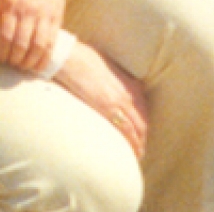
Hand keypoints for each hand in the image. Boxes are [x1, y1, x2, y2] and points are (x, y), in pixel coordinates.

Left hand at [0, 0, 72, 72]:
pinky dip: (45, 58)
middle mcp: (29, 12)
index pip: (6, 34)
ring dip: (29, 61)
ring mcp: (45, 17)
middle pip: (21, 44)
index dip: (2, 50)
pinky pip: (51, 43)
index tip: (0, 57)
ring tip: (23, 66)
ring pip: (37, 47)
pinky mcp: (57, 19)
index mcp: (13, 4)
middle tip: (10, 64)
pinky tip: (39, 65)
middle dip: (14, 59)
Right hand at [53, 43, 149, 157]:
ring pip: (137, 128)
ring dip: (138, 144)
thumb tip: (117, 87)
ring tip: (136, 155)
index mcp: (129, 83)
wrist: (70, 58)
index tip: (140, 135)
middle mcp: (128, 93)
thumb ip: (116, 79)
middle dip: (142, 138)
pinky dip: (131, 143)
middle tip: (139, 150)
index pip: (143, 109)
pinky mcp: (107, 109)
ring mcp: (119, 102)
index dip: (143, 124)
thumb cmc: (83, 58)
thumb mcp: (107, 66)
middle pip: (142, 121)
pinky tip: (131, 152)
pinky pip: (125, 130)